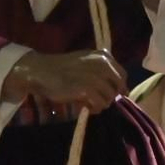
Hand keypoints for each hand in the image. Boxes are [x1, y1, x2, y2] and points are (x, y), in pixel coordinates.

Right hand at [3, 49, 127, 112]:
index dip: (120, 87)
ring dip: (101, 104)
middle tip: (99, 101)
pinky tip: (86, 107)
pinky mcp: (87, 89)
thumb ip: (101, 69)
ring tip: (90, 104)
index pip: (123, 75)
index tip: (113, 95)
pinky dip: (94, 109)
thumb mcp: (85, 60)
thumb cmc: (62, 68)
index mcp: (103, 56)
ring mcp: (95, 77)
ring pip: (110, 98)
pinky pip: (100, 105)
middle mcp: (102, 64)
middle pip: (119, 88)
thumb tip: (118, 86)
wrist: (42, 71)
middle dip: (111, 97)